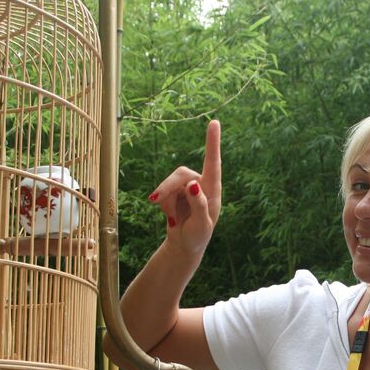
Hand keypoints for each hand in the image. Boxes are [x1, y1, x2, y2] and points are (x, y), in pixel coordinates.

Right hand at [148, 119, 221, 255]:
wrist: (184, 247)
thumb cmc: (197, 237)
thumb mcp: (201, 225)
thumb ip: (198, 204)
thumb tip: (193, 183)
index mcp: (213, 191)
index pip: (213, 164)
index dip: (212, 143)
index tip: (214, 123)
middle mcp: (201, 185)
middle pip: (181, 174)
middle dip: (167, 187)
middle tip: (155, 201)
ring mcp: (188, 187)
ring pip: (170, 181)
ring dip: (164, 198)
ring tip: (168, 216)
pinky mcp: (176, 192)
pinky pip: (164, 191)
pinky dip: (163, 204)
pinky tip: (170, 216)